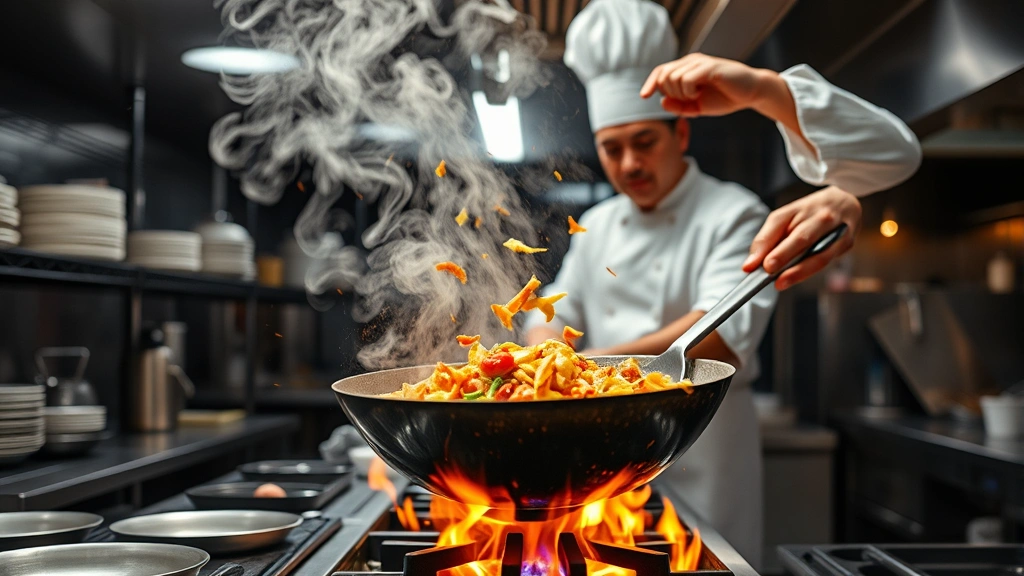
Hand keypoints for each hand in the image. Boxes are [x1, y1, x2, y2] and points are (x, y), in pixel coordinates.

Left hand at [640, 53, 775, 117]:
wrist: (750, 93)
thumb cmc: (724, 98)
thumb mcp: (696, 107)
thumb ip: (678, 106)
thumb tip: (662, 101)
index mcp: (687, 68)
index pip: (661, 71)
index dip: (650, 83)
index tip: (644, 96)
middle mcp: (691, 61)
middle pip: (664, 75)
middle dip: (670, 93)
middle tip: (687, 100)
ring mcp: (700, 63)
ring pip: (673, 77)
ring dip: (680, 94)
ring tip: (696, 97)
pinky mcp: (709, 67)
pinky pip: (686, 79)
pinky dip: (688, 91)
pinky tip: (698, 94)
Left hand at [742, 187, 860, 289]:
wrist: (845, 203)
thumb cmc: (809, 214)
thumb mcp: (786, 218)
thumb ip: (768, 239)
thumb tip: (751, 264)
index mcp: (799, 207)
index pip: (777, 224)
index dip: (763, 244)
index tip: (750, 264)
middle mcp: (819, 216)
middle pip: (801, 237)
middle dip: (783, 254)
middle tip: (768, 269)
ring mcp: (837, 229)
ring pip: (818, 253)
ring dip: (799, 270)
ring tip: (781, 282)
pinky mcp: (847, 243)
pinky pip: (827, 260)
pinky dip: (810, 271)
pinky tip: (795, 278)